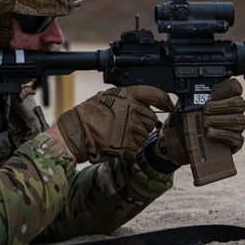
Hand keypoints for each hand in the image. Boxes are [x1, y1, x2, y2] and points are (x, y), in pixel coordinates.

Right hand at [56, 85, 173, 162]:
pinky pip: (135, 149)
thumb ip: (126, 99)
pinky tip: (116, 144)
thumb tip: (143, 104)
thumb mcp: (107, 96)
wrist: (75, 132)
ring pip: (145, 136)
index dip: (164, 100)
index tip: (169, 105)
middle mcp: (131, 111)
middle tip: (130, 126)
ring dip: (136, 138)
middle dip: (144, 124)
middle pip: (151, 119)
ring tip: (119, 135)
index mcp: (127, 96)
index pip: (154, 94)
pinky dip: (128, 150)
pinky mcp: (126, 145)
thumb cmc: (88, 114)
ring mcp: (129, 129)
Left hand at [154, 79, 244, 165]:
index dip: (226, 88)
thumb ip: (193, 97)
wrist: (187, 139)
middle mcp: (236, 110)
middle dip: (221, 106)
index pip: (234, 87)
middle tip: (206, 110)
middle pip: (239, 103)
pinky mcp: (237, 142)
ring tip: (206, 122)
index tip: (213, 93)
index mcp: (226, 96)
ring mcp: (238, 126)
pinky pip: (237, 138)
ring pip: (239, 120)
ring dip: (220, 120)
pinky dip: (223, 134)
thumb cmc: (190, 119)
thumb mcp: (188, 106)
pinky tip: (211, 133)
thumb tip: (194, 95)